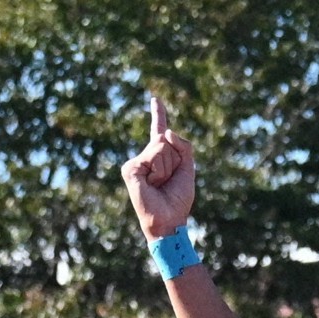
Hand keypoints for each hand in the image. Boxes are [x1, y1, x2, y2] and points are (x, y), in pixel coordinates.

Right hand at [121, 97, 194, 239]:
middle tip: (169, 181)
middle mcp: (145, 157)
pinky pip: (155, 156)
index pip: (159, 131)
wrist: (168, 219)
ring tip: (161, 184)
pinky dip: (160, 171)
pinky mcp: (130, 168)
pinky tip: (152, 184)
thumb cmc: (178, 198)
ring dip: (169, 168)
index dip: (158, 114)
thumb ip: (184, 147)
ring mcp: (136, 162)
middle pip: (168, 140)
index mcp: (159, 157)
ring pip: (162, 147)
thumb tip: (167, 131)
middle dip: (177, 161)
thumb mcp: (188, 169)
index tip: (156, 99)